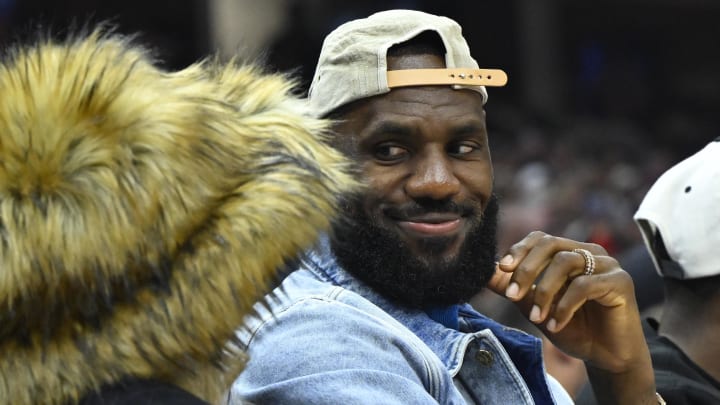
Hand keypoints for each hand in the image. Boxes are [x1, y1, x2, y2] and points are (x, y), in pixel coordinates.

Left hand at [486, 231, 656, 403]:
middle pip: (550, 244)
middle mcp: (589, 252)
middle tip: (512, 295)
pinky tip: (554, 325)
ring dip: (544, 291)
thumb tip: (484, 273)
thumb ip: (512, 288)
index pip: (540, 239)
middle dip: (526, 269)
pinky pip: (584, 286)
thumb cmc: (573, 328)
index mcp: (569, 252)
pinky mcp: (620, 281)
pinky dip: (564, 306)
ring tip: (535, 317)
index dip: (519, 250)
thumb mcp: (534, 307)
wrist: (606, 357)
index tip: (502, 269)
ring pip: (565, 262)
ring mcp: (607, 264)